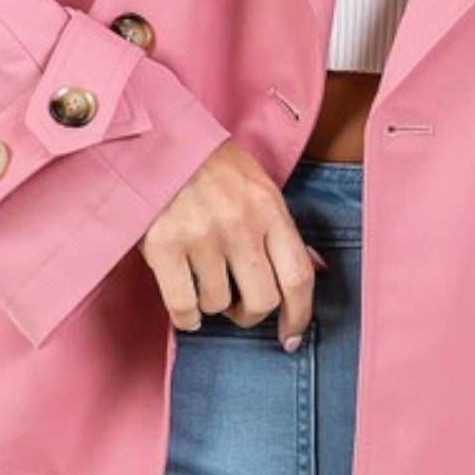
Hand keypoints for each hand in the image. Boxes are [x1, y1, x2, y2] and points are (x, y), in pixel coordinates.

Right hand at [137, 138, 328, 351]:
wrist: (158, 137)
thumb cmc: (212, 164)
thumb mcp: (259, 186)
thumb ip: (283, 229)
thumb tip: (316, 268)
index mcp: (269, 208)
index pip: (298, 276)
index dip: (299, 315)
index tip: (291, 336)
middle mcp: (239, 224)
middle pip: (262, 300)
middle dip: (251, 313)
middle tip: (239, 304)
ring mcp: (201, 236)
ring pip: (219, 304)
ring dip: (214, 304)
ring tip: (204, 281)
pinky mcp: (164, 246)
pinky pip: (184, 307)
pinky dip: (187, 317)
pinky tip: (187, 308)